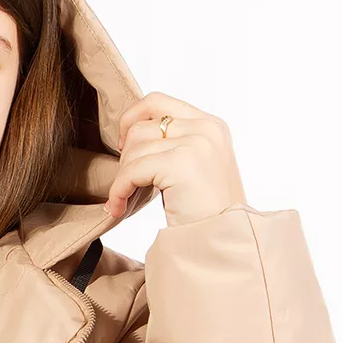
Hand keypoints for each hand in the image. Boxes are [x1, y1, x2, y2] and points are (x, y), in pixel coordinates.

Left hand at [104, 91, 248, 226]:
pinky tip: (118, 208)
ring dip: (122, 177)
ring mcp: (196, 143)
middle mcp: (206, 128)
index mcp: (211, 125)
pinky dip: (118, 190)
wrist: (224, 241)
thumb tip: (131, 135)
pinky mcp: (182, 163)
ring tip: (123, 200)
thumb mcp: (197, 168)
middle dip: (125, 157)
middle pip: (141, 126)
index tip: (123, 147)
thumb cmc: (207, 214)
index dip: (131, 119)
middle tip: (127, 183)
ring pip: (134, 148)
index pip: (157, 101)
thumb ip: (175, 145)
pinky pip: (132, 170)